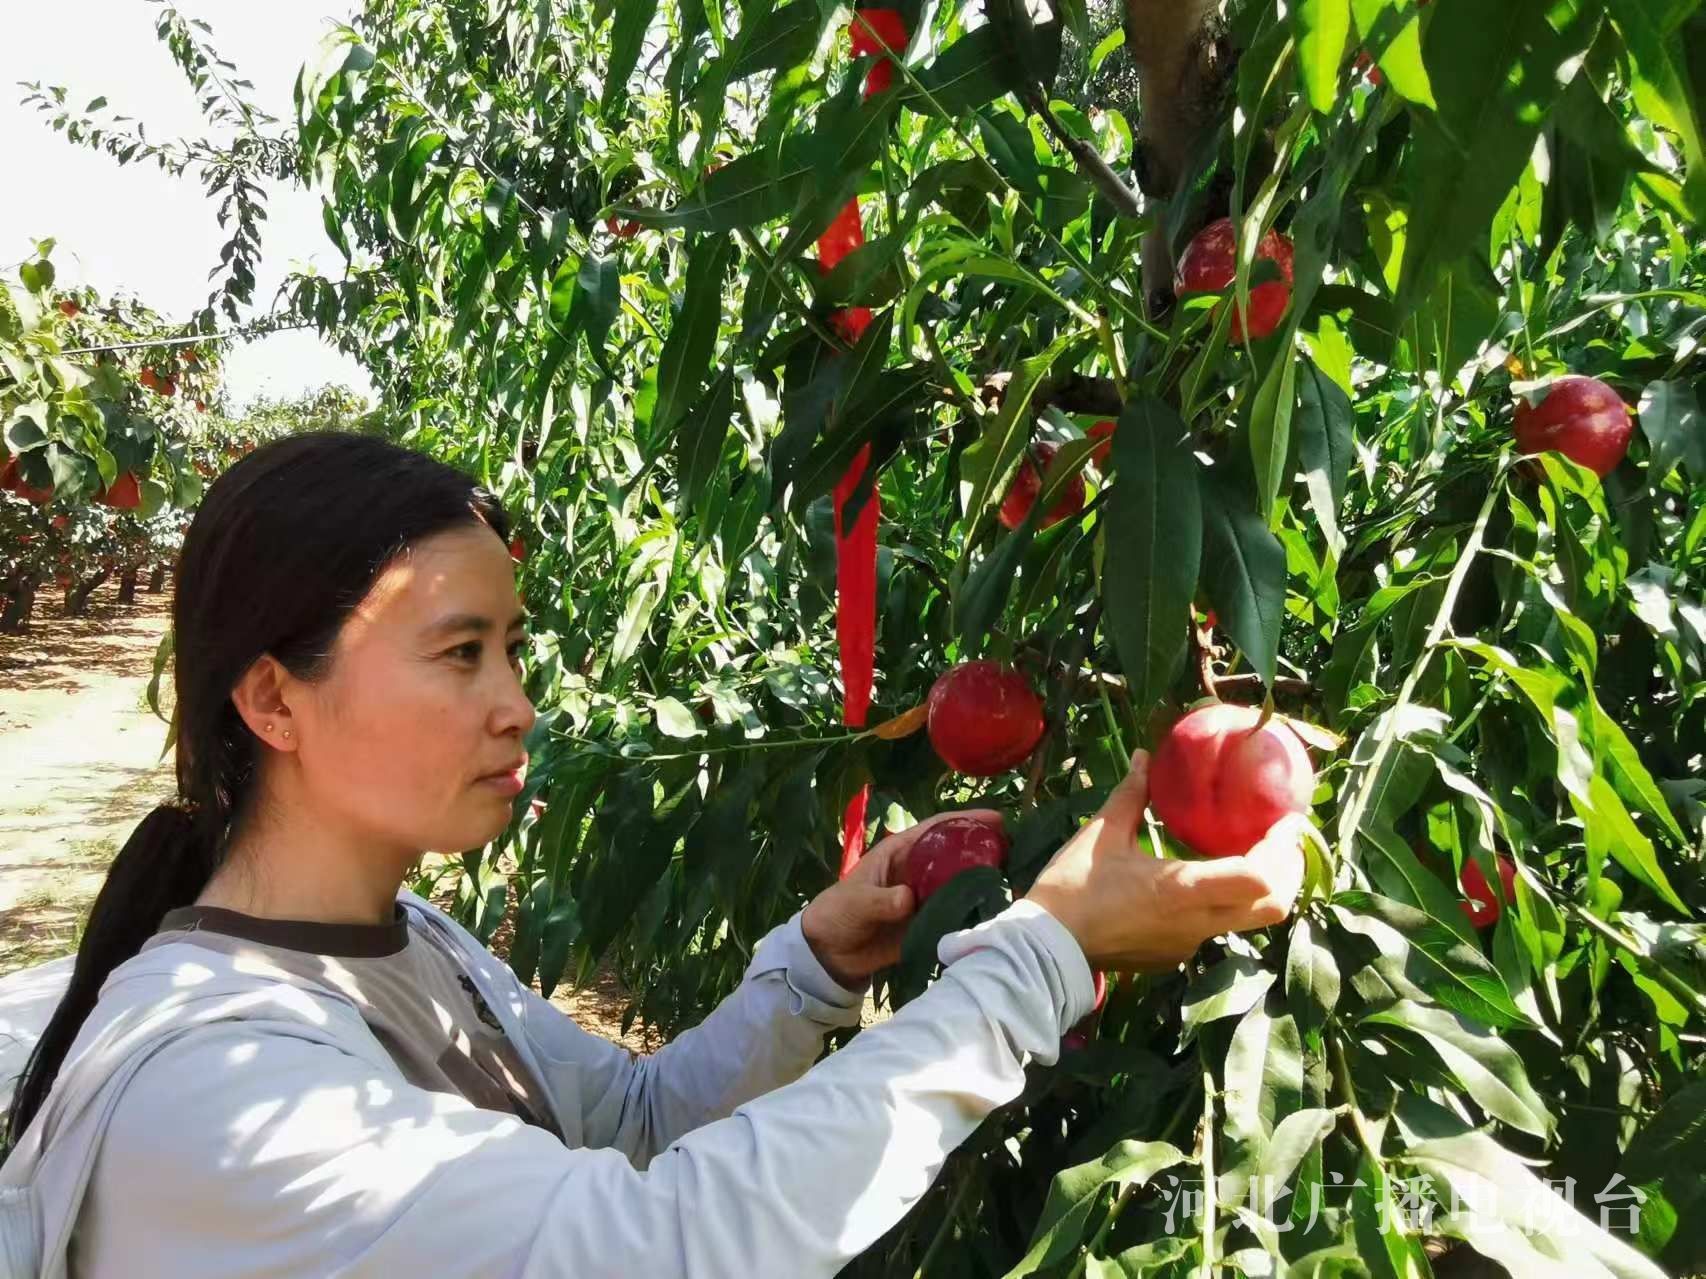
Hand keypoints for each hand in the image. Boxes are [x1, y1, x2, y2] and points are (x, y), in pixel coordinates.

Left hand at [800, 810, 998, 989]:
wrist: (830, 954)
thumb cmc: (837, 913)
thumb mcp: (855, 901)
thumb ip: (881, 900)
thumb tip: (909, 899)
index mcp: (901, 852)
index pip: (937, 828)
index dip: (965, 820)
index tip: (996, 819)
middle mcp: (919, 871)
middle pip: (957, 853)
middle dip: (985, 849)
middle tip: (1017, 852)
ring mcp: (926, 897)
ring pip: (961, 883)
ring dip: (985, 881)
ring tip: (1017, 882)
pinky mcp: (929, 923)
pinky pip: (956, 914)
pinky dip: (975, 912)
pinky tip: (997, 914)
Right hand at [1025, 751, 1304, 971]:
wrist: (1045, 949)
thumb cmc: (1073, 888)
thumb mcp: (1102, 834)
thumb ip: (1132, 795)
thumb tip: (1145, 758)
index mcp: (1184, 889)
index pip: (1259, 877)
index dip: (1283, 849)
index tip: (1288, 821)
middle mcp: (1197, 923)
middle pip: (1272, 907)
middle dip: (1289, 871)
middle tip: (1285, 839)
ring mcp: (1189, 944)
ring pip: (1249, 920)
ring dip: (1263, 888)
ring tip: (1258, 855)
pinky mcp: (1176, 955)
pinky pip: (1217, 927)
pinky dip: (1229, 902)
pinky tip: (1210, 881)